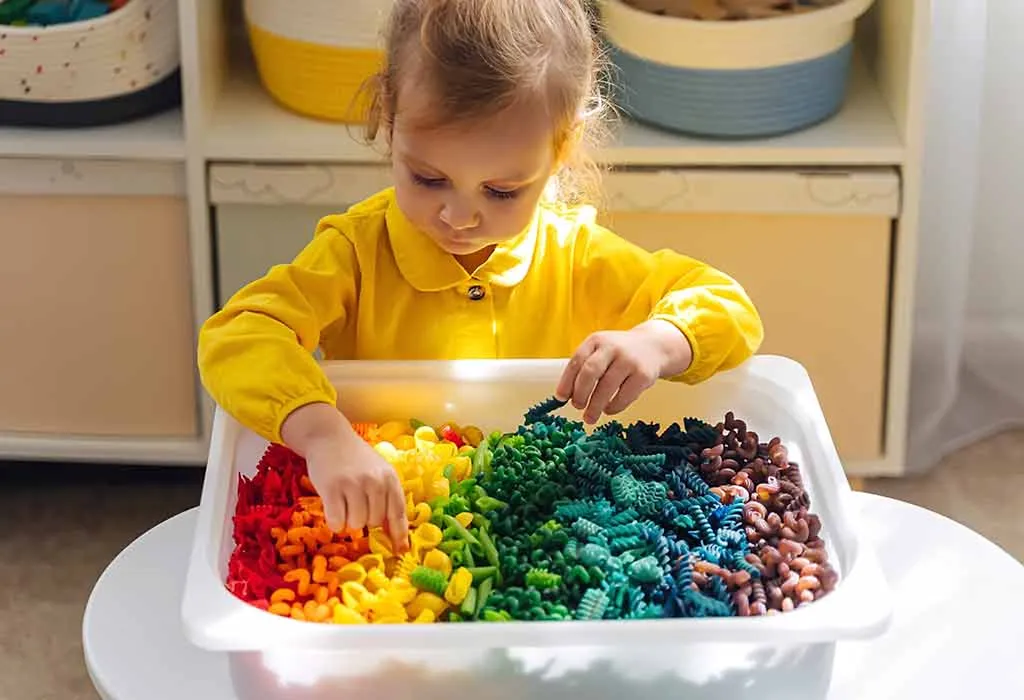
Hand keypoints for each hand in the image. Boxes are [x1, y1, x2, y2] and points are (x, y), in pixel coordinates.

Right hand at [281, 403, 409, 551]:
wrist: (329, 437)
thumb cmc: (356, 460)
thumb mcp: (379, 473)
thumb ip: (387, 498)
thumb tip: (395, 535)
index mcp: (390, 479)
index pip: (398, 514)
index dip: (399, 535)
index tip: (399, 551)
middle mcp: (375, 482)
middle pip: (374, 523)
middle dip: (365, 521)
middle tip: (355, 505)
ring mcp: (353, 485)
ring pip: (356, 524)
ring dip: (348, 521)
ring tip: (344, 503)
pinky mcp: (332, 488)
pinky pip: (337, 521)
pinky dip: (335, 522)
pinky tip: (333, 508)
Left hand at [556, 320, 692, 424]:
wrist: (654, 346)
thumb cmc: (619, 353)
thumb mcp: (600, 350)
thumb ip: (583, 367)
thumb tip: (565, 396)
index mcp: (596, 341)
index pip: (576, 361)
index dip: (567, 382)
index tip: (561, 398)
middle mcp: (612, 347)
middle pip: (590, 373)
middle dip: (580, 393)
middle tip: (577, 407)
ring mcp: (629, 360)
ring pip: (607, 387)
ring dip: (595, 406)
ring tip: (589, 417)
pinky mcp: (644, 375)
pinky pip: (625, 396)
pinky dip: (614, 407)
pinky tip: (608, 410)